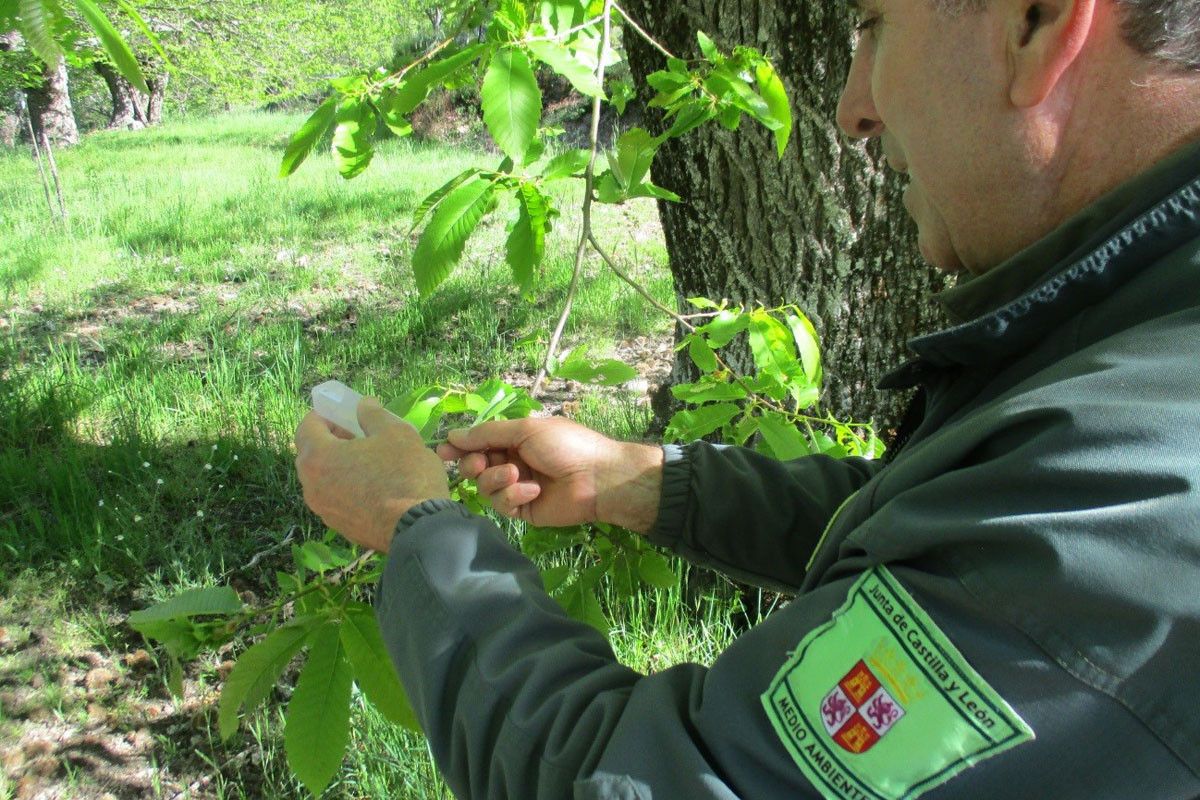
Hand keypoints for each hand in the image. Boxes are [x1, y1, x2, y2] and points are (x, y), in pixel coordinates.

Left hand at [295, 398, 449, 552]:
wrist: (420, 528)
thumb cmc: (405, 474)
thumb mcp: (396, 432)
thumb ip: (373, 415)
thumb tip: (363, 405)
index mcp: (318, 458)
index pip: (307, 426)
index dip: (325, 415)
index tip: (345, 413)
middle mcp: (312, 486)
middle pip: (312, 454)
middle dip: (332, 439)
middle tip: (358, 434)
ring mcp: (324, 511)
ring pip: (324, 479)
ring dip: (339, 465)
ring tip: (369, 460)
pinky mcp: (340, 528)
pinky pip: (337, 499)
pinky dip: (347, 487)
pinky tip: (375, 485)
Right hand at [436, 417, 662, 532]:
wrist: (598, 477)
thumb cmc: (565, 445)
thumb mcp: (525, 430)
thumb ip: (488, 434)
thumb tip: (454, 434)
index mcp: (515, 439)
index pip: (479, 443)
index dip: (460, 447)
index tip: (443, 452)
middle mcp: (514, 462)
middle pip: (477, 467)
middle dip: (475, 465)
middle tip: (481, 464)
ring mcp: (518, 487)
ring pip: (486, 488)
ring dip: (496, 480)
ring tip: (516, 475)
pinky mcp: (524, 510)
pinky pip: (503, 505)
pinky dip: (513, 495)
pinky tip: (532, 491)